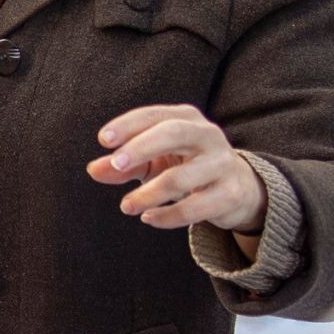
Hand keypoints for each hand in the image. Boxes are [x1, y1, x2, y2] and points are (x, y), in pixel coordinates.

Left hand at [90, 104, 265, 232]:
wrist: (240, 187)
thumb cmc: (187, 166)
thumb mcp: (154, 161)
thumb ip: (124, 164)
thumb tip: (93, 169)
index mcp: (186, 118)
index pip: (154, 115)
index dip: (128, 125)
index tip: (103, 140)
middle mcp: (207, 135)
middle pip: (173, 133)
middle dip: (141, 147)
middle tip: (116, 164)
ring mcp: (222, 164)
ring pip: (180, 177)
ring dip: (148, 194)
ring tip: (126, 206)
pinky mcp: (230, 194)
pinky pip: (195, 207)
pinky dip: (168, 216)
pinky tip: (149, 218)